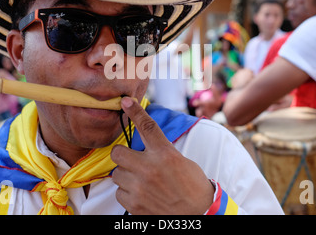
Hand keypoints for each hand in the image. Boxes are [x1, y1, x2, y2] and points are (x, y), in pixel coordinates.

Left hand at [111, 97, 213, 214]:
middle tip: (131, 160)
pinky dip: (127, 193)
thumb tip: (143, 145)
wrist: (198, 214)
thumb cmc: (192, 186)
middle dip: (122, 155)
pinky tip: (142, 194)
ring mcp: (140, 187)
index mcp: (165, 154)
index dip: (135, 112)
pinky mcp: (134, 204)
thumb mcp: (180, 161)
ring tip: (142, 182)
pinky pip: (119, 192)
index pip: (147, 127)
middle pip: (118, 152)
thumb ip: (160, 151)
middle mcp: (149, 168)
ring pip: (117, 174)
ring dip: (126, 176)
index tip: (125, 102)